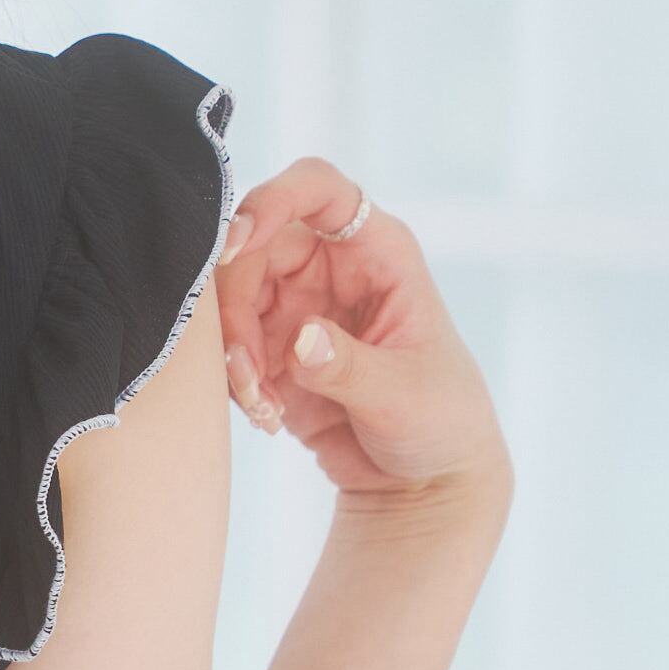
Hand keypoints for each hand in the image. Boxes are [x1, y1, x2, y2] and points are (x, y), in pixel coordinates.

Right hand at [214, 158, 509, 520]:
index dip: (273, 200)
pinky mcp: (271, 348)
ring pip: (230, 298)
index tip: (238, 243)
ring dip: (231, 354)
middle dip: (235, 306)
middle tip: (246, 372)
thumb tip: (301, 340)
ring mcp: (296, 305)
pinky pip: (227, 346)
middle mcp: (330, 266)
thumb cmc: (441, 420)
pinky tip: (267, 417)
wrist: (422, 480)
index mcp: (376, 252)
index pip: (319, 189)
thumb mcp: (404, 395)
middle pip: (254, 247)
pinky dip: (234, 382)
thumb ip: (349, 367)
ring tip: (262, 408)